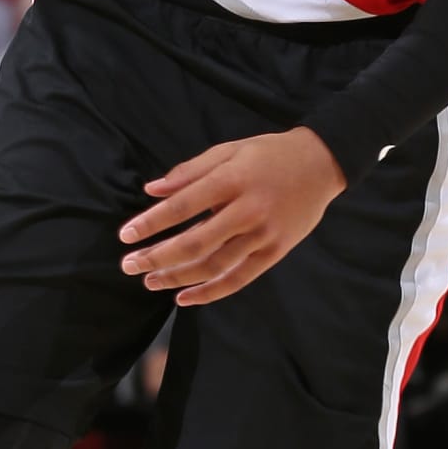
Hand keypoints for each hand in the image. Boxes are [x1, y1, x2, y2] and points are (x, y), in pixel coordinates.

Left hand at [118, 128, 346, 307]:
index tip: (125, 235)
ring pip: (214, 265)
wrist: (322, 164)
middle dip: (157, 257)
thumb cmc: (268, 154)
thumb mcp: (228, 151)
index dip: (151, 223)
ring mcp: (264, 235)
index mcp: (233, 180)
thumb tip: (151, 190)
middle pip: (195, 243)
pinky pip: (239, 279)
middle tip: (128, 265)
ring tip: (149, 281)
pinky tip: (184, 297)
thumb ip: (189, 171)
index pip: (183, 206)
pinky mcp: (275, 252)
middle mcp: (248, 210)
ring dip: (178, 277)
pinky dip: (210, 292)